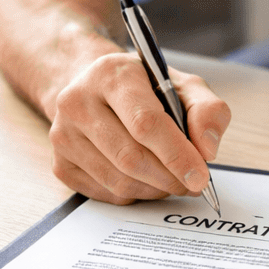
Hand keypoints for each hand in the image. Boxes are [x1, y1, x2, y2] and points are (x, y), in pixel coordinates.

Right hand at [48, 50, 230, 203]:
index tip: (200, 176)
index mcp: (111, 74)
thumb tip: (207, 150)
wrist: (95, 89)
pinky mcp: (60, 164)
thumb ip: (207, 110)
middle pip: (131, 157)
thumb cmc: (143, 88)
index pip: (145, 122)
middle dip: (170, 178)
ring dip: (155, 189)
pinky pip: (106, 194)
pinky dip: (135, 194)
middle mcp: (78, 101)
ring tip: (173, 179)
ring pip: (118, 181)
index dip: (176, 154)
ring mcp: (63, 135)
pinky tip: (147, 179)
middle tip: (192, 183)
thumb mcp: (183, 86)